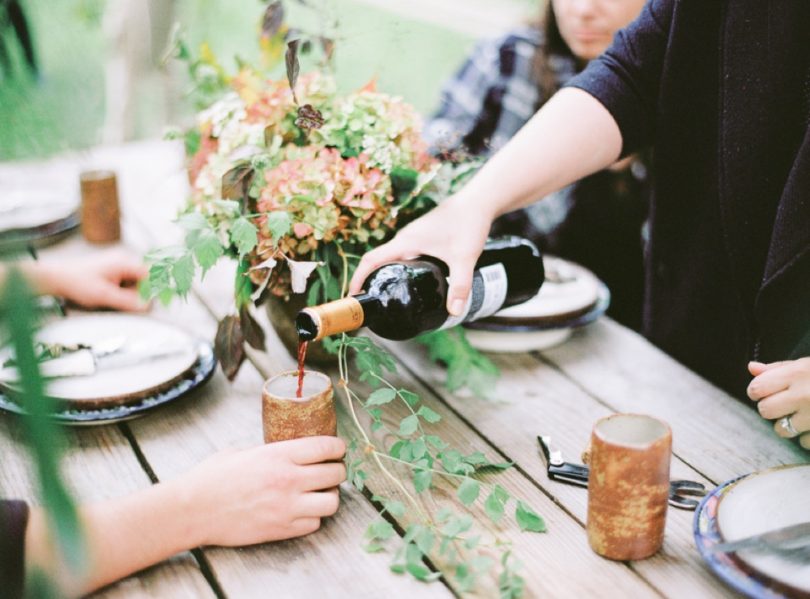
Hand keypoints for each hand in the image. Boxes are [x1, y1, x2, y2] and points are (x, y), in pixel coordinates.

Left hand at [35, 250, 147, 311]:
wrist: (58, 278)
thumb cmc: (77, 282)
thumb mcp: (104, 295)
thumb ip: (128, 301)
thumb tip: (147, 305)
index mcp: (124, 262)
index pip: (150, 273)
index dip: (153, 288)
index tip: (152, 301)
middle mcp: (124, 259)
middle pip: (145, 277)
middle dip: (140, 292)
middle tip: (126, 301)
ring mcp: (119, 263)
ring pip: (137, 280)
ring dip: (131, 292)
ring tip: (114, 297)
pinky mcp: (114, 269)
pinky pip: (128, 280)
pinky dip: (124, 289)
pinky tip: (112, 294)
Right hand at [177, 436, 346, 546]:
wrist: (193, 510)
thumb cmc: (212, 478)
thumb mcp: (243, 452)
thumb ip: (270, 451)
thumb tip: (286, 449)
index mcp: (279, 455)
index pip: (326, 447)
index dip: (338, 447)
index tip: (338, 449)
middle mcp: (289, 479)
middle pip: (336, 474)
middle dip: (337, 471)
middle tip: (331, 471)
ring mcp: (287, 507)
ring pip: (332, 502)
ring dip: (329, 497)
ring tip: (320, 493)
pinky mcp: (282, 529)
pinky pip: (314, 524)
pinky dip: (313, 518)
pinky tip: (303, 511)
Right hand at [350, 193, 493, 314]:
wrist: (478, 201)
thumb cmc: (468, 223)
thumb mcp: (464, 258)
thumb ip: (459, 286)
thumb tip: (454, 312)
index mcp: (406, 242)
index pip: (371, 260)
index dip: (358, 278)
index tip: (353, 296)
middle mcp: (405, 238)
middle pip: (378, 261)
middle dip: (370, 281)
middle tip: (371, 305)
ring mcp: (413, 237)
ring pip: (392, 258)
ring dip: (385, 274)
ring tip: (387, 297)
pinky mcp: (422, 237)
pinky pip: (403, 255)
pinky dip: (399, 269)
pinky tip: (410, 282)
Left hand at [747, 359, 809, 449]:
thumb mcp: (808, 365)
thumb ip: (779, 368)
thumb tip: (752, 368)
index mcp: (798, 374)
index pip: (757, 388)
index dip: (757, 390)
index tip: (765, 391)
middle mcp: (804, 395)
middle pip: (765, 410)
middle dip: (772, 408)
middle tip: (786, 403)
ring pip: (782, 430)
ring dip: (789, 425)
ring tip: (804, 415)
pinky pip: (804, 443)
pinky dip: (808, 437)